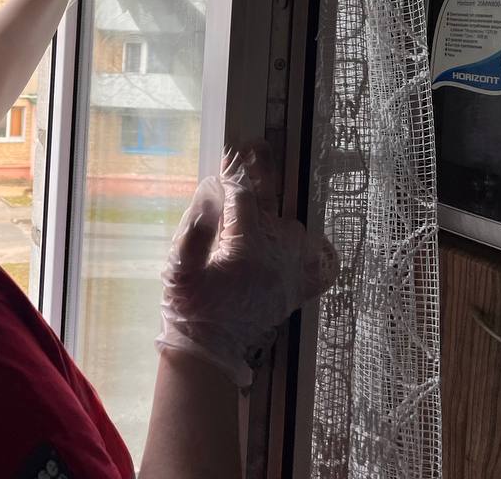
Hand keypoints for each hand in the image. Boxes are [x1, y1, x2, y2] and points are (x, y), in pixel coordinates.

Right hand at [156, 142, 337, 386]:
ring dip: (275, 217)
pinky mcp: (297, 291)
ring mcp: (291, 274)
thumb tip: (210, 199)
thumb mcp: (177, 268)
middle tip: (252, 153)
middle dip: (258, 181)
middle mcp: (275, 258)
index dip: (235, 172)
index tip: (232, 151)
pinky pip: (323, 265)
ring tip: (257, 214)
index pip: (242, 197)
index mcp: (245, 248)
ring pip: (294, 228)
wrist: (208, 349)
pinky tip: (304, 241)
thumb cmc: (188, 306)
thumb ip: (192, 232)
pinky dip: (318, 251)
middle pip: (272, 207)